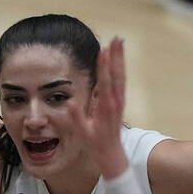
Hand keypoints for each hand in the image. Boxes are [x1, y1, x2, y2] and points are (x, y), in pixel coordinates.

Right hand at [69, 37, 130, 179]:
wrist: (111, 154)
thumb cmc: (95, 144)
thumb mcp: (83, 133)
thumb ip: (77, 117)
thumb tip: (71, 102)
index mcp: (106, 108)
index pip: (105, 83)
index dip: (104, 67)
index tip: (103, 52)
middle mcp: (116, 102)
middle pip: (117, 75)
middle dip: (116, 56)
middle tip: (116, 39)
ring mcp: (120, 101)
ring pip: (121, 76)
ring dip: (120, 58)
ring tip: (119, 42)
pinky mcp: (120, 101)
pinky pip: (121, 81)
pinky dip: (120, 67)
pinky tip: (118, 59)